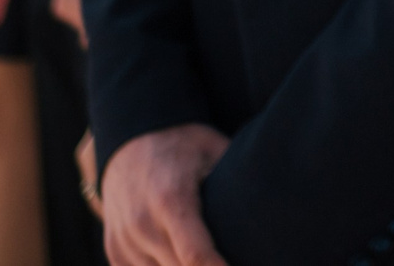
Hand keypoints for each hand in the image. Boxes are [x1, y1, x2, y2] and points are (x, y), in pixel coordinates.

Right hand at [102, 123, 229, 265]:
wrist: (129, 140)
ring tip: (213, 263)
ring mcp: (124, 240)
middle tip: (235, 262)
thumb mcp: (215, 152)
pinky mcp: (115, 250)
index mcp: (171, 200)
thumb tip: (278, 201)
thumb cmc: (183, 145)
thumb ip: (236, 182)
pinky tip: (185, 262)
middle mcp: (142, 224)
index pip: (196, 256)